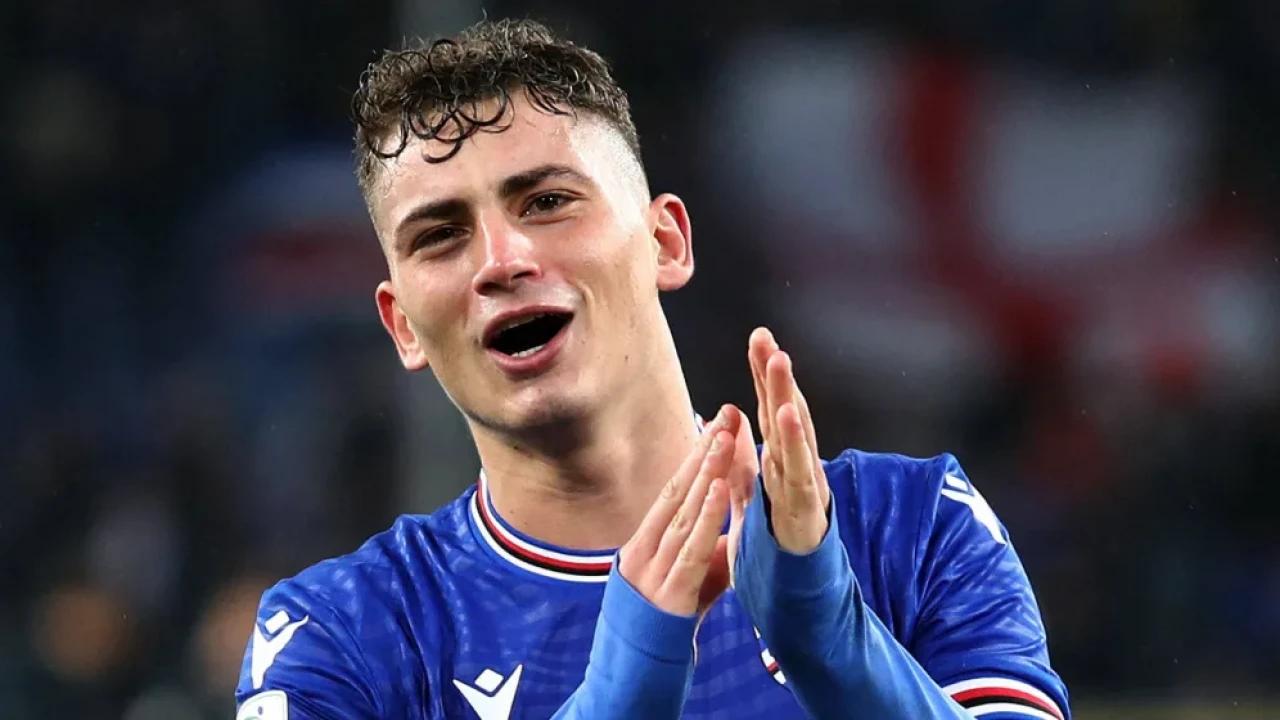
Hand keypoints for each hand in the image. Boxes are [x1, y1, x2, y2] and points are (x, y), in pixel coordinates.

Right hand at [618, 406, 735, 617]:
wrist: (631, 676)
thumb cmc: (655, 629)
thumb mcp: (679, 584)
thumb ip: (699, 556)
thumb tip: (722, 533)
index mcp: (644, 541)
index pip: (673, 488)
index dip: (695, 455)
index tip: (717, 422)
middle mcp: (644, 547)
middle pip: (677, 490)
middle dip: (704, 451)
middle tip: (727, 414)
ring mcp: (653, 568)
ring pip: (684, 511)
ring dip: (707, 472)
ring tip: (727, 438)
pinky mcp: (669, 591)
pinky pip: (691, 547)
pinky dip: (707, 515)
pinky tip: (720, 488)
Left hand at [748, 327, 830, 553]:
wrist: (796, 591)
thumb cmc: (776, 542)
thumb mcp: (749, 496)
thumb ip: (741, 463)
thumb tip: (730, 424)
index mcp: (777, 461)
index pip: (768, 409)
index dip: (763, 375)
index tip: (757, 339)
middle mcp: (793, 466)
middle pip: (783, 411)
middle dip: (775, 373)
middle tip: (765, 336)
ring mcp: (803, 484)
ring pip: (795, 433)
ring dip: (787, 395)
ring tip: (780, 361)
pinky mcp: (807, 508)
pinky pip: (799, 471)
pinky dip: (796, 442)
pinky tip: (788, 415)